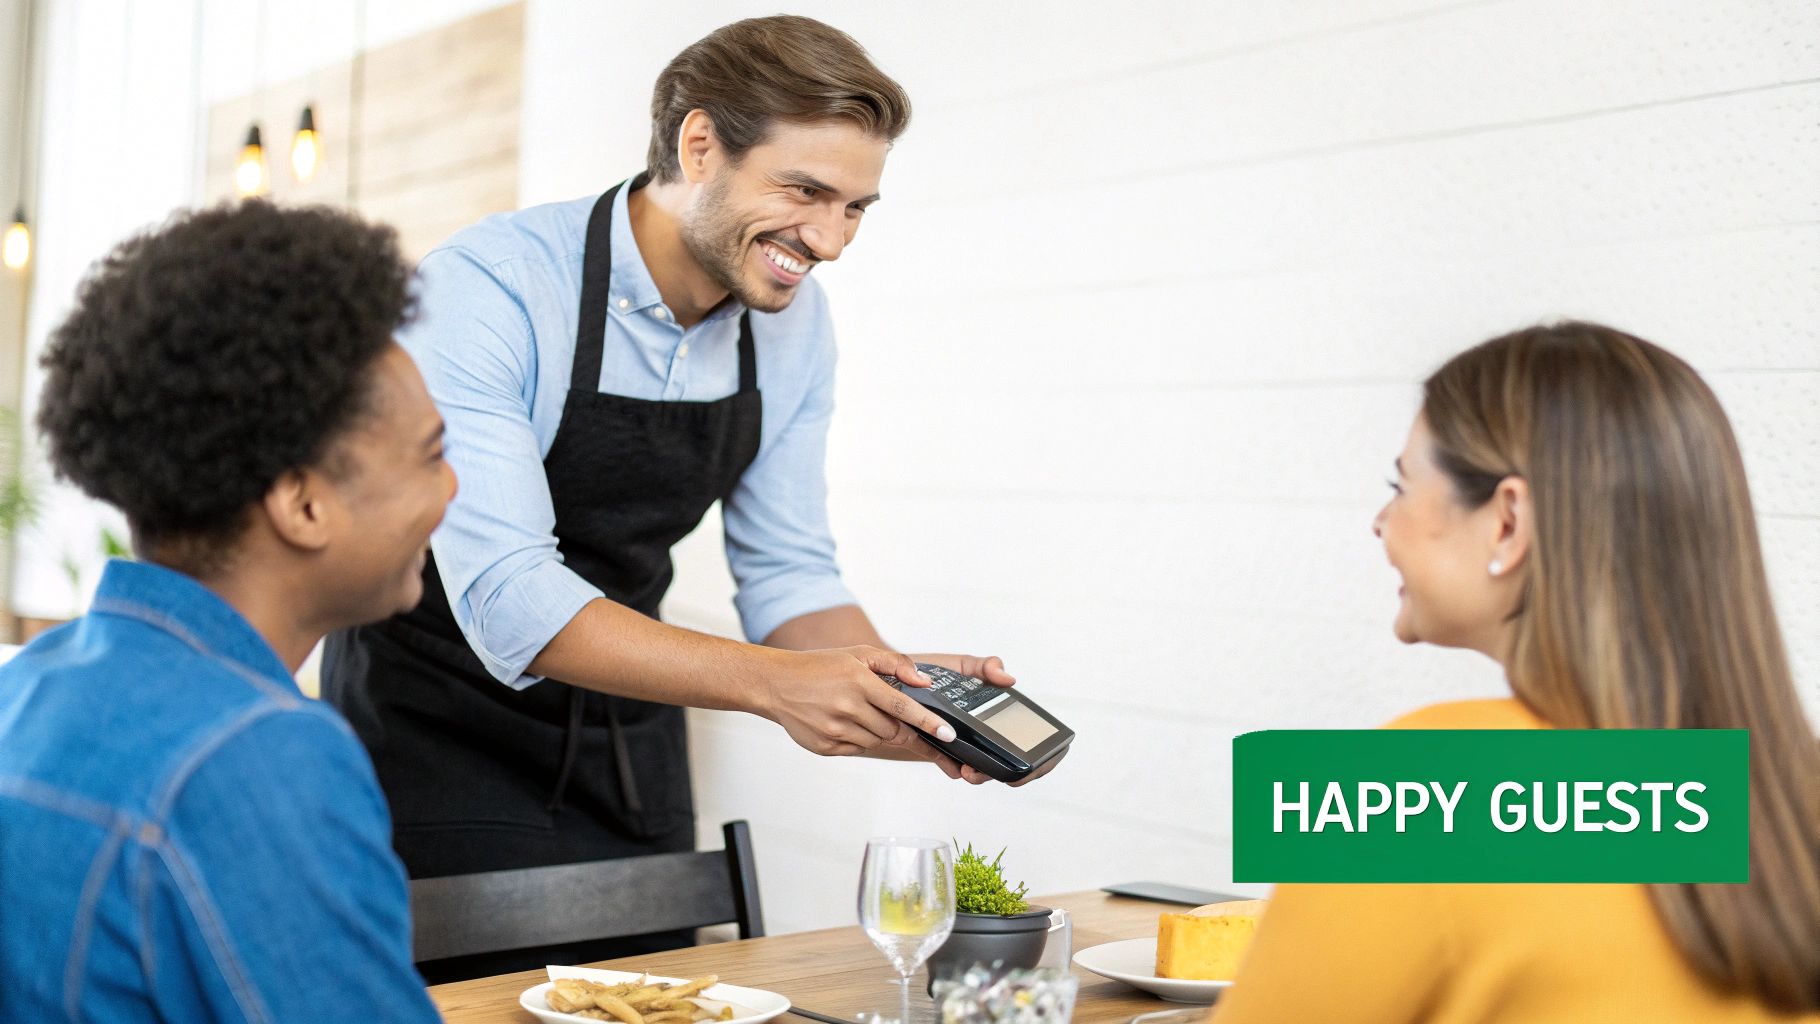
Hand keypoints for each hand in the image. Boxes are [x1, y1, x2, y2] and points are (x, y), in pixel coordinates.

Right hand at [755, 646, 957, 757]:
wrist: (776, 684)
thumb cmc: (820, 667)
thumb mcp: (859, 654)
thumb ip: (896, 664)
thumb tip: (925, 682)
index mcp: (858, 682)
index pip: (903, 708)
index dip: (929, 722)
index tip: (949, 734)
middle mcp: (847, 708)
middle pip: (893, 731)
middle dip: (900, 726)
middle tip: (889, 714)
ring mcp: (835, 731)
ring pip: (876, 742)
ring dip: (878, 731)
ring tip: (858, 712)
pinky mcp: (825, 748)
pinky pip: (857, 750)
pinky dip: (859, 739)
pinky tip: (844, 722)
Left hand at [909, 654, 1027, 784]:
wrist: (895, 677)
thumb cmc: (934, 671)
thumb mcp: (963, 665)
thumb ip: (985, 667)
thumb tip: (1008, 679)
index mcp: (992, 709)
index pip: (1023, 735)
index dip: (1037, 755)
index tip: (1032, 760)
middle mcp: (980, 730)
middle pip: (1006, 759)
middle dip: (1007, 771)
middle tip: (994, 768)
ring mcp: (962, 741)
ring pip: (981, 767)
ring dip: (981, 773)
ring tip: (969, 769)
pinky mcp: (940, 748)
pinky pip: (951, 764)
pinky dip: (954, 768)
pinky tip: (954, 768)